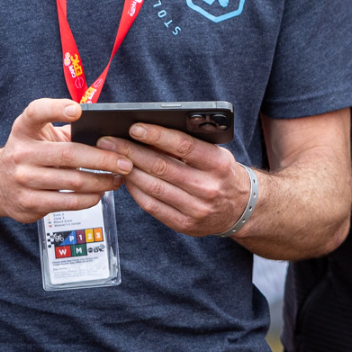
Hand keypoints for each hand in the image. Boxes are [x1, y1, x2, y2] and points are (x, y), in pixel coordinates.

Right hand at [0, 99, 131, 223]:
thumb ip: (66, 130)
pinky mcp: (27, 203)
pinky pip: (67, 202)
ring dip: (102, 181)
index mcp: (24, 129)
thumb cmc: (32, 153)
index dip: (56, 108)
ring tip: (118, 179)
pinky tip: (100, 193)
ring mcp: (22, 180)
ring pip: (73, 181)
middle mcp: (20, 152)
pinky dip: (89, 198)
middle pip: (69, 154)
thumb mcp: (40, 135)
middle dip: (103, 159)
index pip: (36, 112)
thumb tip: (109, 135)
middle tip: (125, 162)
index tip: (79, 110)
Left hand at [97, 122, 250, 236]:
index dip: (157, 135)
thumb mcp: (216, 154)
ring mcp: (196, 209)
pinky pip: (152, 206)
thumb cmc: (223, 175)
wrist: (242, 209)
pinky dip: (135, 190)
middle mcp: (208, 187)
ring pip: (153, 187)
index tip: (135, 127)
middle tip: (109, 142)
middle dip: (131, 152)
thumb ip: (189, 145)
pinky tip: (127, 178)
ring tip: (112, 158)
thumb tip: (149, 134)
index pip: (184, 146)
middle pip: (162, 166)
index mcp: (218, 164)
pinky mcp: (184, 224)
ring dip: (128, 170)